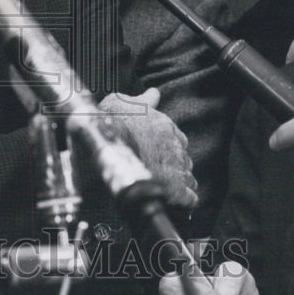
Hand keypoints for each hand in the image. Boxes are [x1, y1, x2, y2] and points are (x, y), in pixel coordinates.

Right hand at [99, 88, 197, 209]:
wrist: (104, 148)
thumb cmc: (109, 123)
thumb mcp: (120, 102)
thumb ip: (142, 100)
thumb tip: (153, 93)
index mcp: (164, 125)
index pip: (177, 137)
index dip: (167, 146)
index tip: (157, 151)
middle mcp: (175, 145)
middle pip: (182, 157)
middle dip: (172, 164)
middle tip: (155, 170)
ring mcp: (177, 167)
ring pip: (187, 176)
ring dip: (177, 181)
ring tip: (162, 187)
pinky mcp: (176, 189)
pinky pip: (189, 197)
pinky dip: (183, 200)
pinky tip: (174, 201)